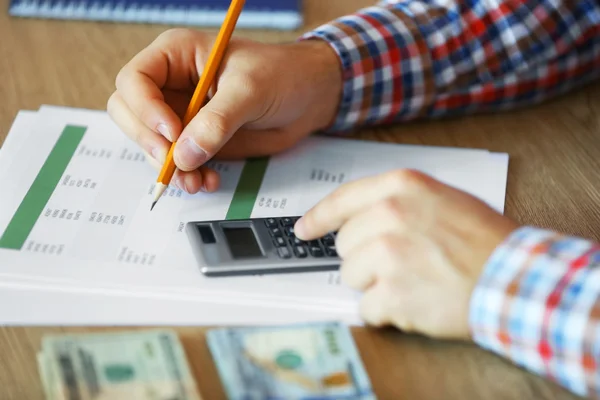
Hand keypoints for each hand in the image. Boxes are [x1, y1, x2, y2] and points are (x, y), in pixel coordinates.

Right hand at [107, 28, 341, 192]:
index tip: (172, 133)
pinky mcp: (196, 139)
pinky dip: (187, 176)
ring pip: (151, 144)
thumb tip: (185, 154)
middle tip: (176, 164)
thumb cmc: (282, 75)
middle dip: (151, 143)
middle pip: (131, 115)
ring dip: (168, 167)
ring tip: (195, 181)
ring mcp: (181, 114)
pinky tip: (207, 180)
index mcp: (176, 55)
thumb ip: (217, 122)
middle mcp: (171, 84)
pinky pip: (177, 162)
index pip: (134, 81)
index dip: (145, 110)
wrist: (308, 97)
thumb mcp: (250, 91)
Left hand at [294, 169, 518, 339]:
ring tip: (413, 279)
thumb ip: (396, 201)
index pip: (340, 200)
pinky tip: (414, 300)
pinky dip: (387, 310)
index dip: (318, 218)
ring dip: (376, 284)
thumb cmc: (484, 240)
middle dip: (366, 256)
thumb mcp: (440, 198)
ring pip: (351, 276)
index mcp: (401, 187)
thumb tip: (356, 218)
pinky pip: (367, 307)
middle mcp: (389, 216)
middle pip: (345, 244)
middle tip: (403, 260)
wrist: (514, 278)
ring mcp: (388, 255)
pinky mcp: (392, 293)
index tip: (303, 230)